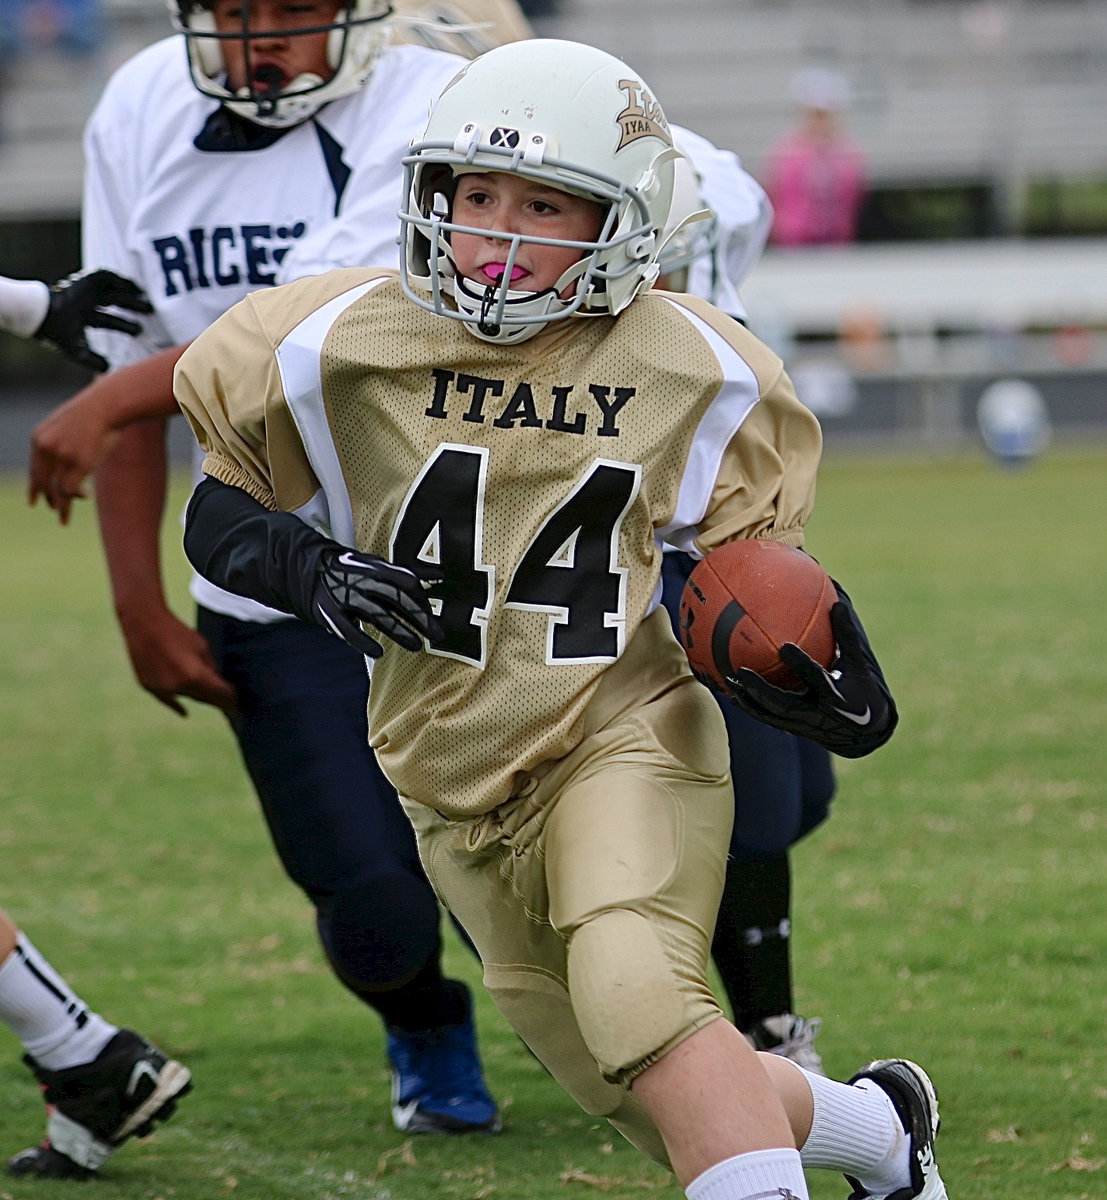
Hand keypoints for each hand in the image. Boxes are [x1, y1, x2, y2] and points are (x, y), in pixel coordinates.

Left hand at [28, 394, 115, 522]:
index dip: (35, 486)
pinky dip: (74, 499)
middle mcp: (46, 448)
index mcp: (39, 438)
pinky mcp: (78, 463)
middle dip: (45, 498)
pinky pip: (70, 490)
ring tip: (64, 519)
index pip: (34, 468)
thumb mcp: (70, 426)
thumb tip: (68, 454)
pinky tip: (85, 498)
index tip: (34, 500)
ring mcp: (61, 456)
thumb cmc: (95, 412)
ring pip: (55, 489)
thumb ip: (62, 441)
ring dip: (60, 506)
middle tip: (51, 509)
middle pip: (41, 481)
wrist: (107, 404)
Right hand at [34, 269, 152, 372]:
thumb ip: (92, 360)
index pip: (108, 321)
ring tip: (144, 295)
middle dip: (131, 306)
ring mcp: (85, 290)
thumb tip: (107, 370)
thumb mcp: (77, 351)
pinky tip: (132, 287)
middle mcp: (86, 303)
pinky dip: (119, 280)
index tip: (140, 331)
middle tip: (150, 311)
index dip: (124, 325)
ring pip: (111, 289)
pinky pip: (105, 276)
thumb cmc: (57, 333)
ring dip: (128, 291)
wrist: (45, 314)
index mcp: (83, 317)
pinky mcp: (84, 280)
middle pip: (114, 302)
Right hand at [120, 607, 238, 716]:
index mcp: (195, 676)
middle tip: (229, 705)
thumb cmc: (176, 632)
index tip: (237, 705)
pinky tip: (185, 713)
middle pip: (204, 698)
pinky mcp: (148, 687)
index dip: (230, 699)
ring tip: (209, 696)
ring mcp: (162, 689)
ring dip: (198, 695)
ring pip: (186, 696)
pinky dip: (176, 704)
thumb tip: (218, 682)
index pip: (219, 694)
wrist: (143, 624)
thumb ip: (211, 667)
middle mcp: (178, 686)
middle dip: (217, 701)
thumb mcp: (202, 647)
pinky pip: (167, 699)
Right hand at [313, 548, 442, 657]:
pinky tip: (379, 653)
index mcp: (377, 567)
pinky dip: (364, 643)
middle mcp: (363, 580)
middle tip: (437, 635)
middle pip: (396, 598)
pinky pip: (349, 630)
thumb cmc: (355, 572)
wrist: (313, 571)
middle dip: (419, 617)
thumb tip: (441, 576)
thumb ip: (409, 575)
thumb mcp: (380, 568)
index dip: (422, 599)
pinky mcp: (331, 612)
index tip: (432, 615)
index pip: (407, 581)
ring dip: (399, 632)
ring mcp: (346, 596)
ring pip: (376, 615)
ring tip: (416, 646)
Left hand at [724, 591, 896, 758]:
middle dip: (761, 690)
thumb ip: (846, 636)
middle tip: (741, 672)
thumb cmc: (861, 689)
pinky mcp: (794, 729)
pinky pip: (768, 719)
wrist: (864, 732)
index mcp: (835, 695)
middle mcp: (816, 713)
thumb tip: (836, 602)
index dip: (800, 664)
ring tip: (728, 682)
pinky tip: (732, 693)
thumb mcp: (858, 664)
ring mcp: (803, 724)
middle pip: (783, 704)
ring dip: (748, 700)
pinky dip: (750, 707)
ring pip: (771, 715)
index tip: (784, 647)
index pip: (816, 678)